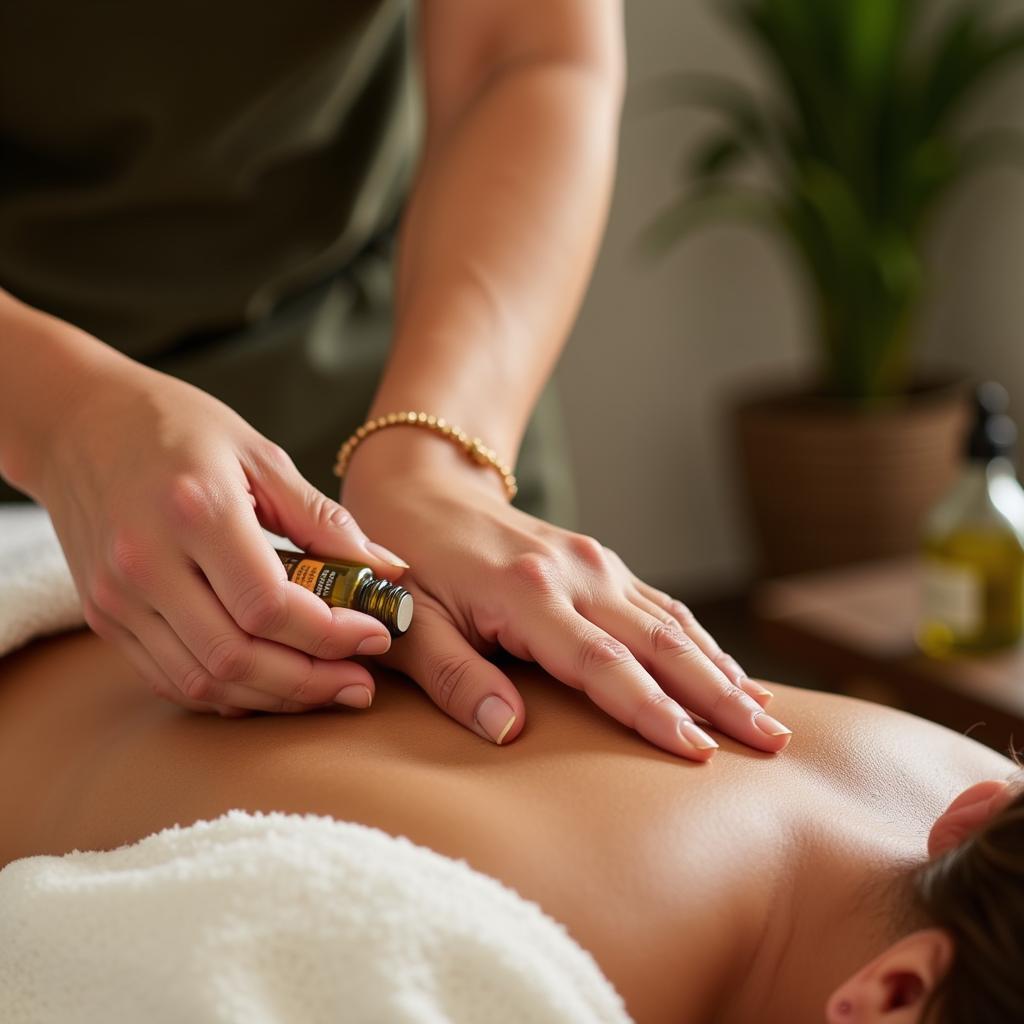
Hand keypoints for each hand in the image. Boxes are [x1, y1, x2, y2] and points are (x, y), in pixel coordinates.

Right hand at [35, 351, 408, 715]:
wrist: (79, 424)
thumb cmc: (179, 428)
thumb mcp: (261, 454)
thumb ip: (325, 520)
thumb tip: (390, 571)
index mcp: (195, 511)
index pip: (269, 605)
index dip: (330, 634)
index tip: (376, 636)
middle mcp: (147, 561)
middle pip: (237, 655)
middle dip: (311, 681)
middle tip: (361, 684)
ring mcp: (118, 596)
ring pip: (203, 681)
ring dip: (274, 697)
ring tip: (327, 689)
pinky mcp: (104, 616)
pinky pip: (170, 678)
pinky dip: (227, 693)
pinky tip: (270, 684)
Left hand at [342, 442, 791, 760]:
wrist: (424, 491)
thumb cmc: (410, 566)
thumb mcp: (410, 624)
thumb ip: (454, 677)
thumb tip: (509, 732)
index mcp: (527, 593)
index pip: (602, 664)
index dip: (652, 710)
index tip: (699, 753)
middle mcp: (576, 574)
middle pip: (660, 643)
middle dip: (718, 697)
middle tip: (770, 745)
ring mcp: (595, 563)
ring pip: (673, 623)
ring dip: (722, 672)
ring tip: (769, 718)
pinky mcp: (602, 562)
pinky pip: (662, 606)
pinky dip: (702, 642)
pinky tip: (729, 673)